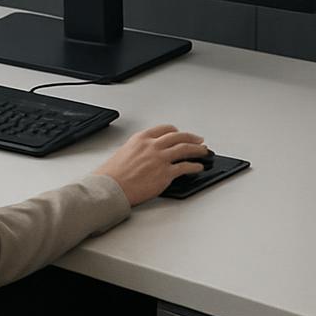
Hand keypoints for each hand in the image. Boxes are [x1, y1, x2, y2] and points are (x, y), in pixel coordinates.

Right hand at [93, 124, 207, 205]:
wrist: (111, 185)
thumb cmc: (114, 172)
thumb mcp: (126, 151)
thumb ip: (141, 149)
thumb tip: (152, 153)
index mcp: (141, 138)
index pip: (164, 129)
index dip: (175, 131)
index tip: (180, 133)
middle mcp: (152, 145)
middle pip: (177, 137)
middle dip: (191, 138)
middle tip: (198, 140)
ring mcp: (160, 159)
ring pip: (184, 149)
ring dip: (197, 150)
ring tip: (204, 151)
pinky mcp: (166, 173)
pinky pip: (185, 167)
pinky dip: (195, 166)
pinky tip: (199, 167)